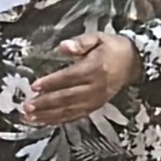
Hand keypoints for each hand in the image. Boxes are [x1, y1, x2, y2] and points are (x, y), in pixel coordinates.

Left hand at [23, 33, 140, 126]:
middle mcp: (95, 87)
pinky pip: (74, 116)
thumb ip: (80, 42)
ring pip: (69, 110)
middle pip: (67, 97)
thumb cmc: (111, 49)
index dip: (51, 83)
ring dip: (48, 116)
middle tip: (27, 106)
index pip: (69, 77)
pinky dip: (58, 121)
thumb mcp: (98, 38)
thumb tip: (64, 46)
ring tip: (30, 117)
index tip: (35, 86)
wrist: (133, 63)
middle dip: (45, 103)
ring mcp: (95, 100)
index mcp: (95, 68)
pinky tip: (43, 122)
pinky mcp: (94, 107)